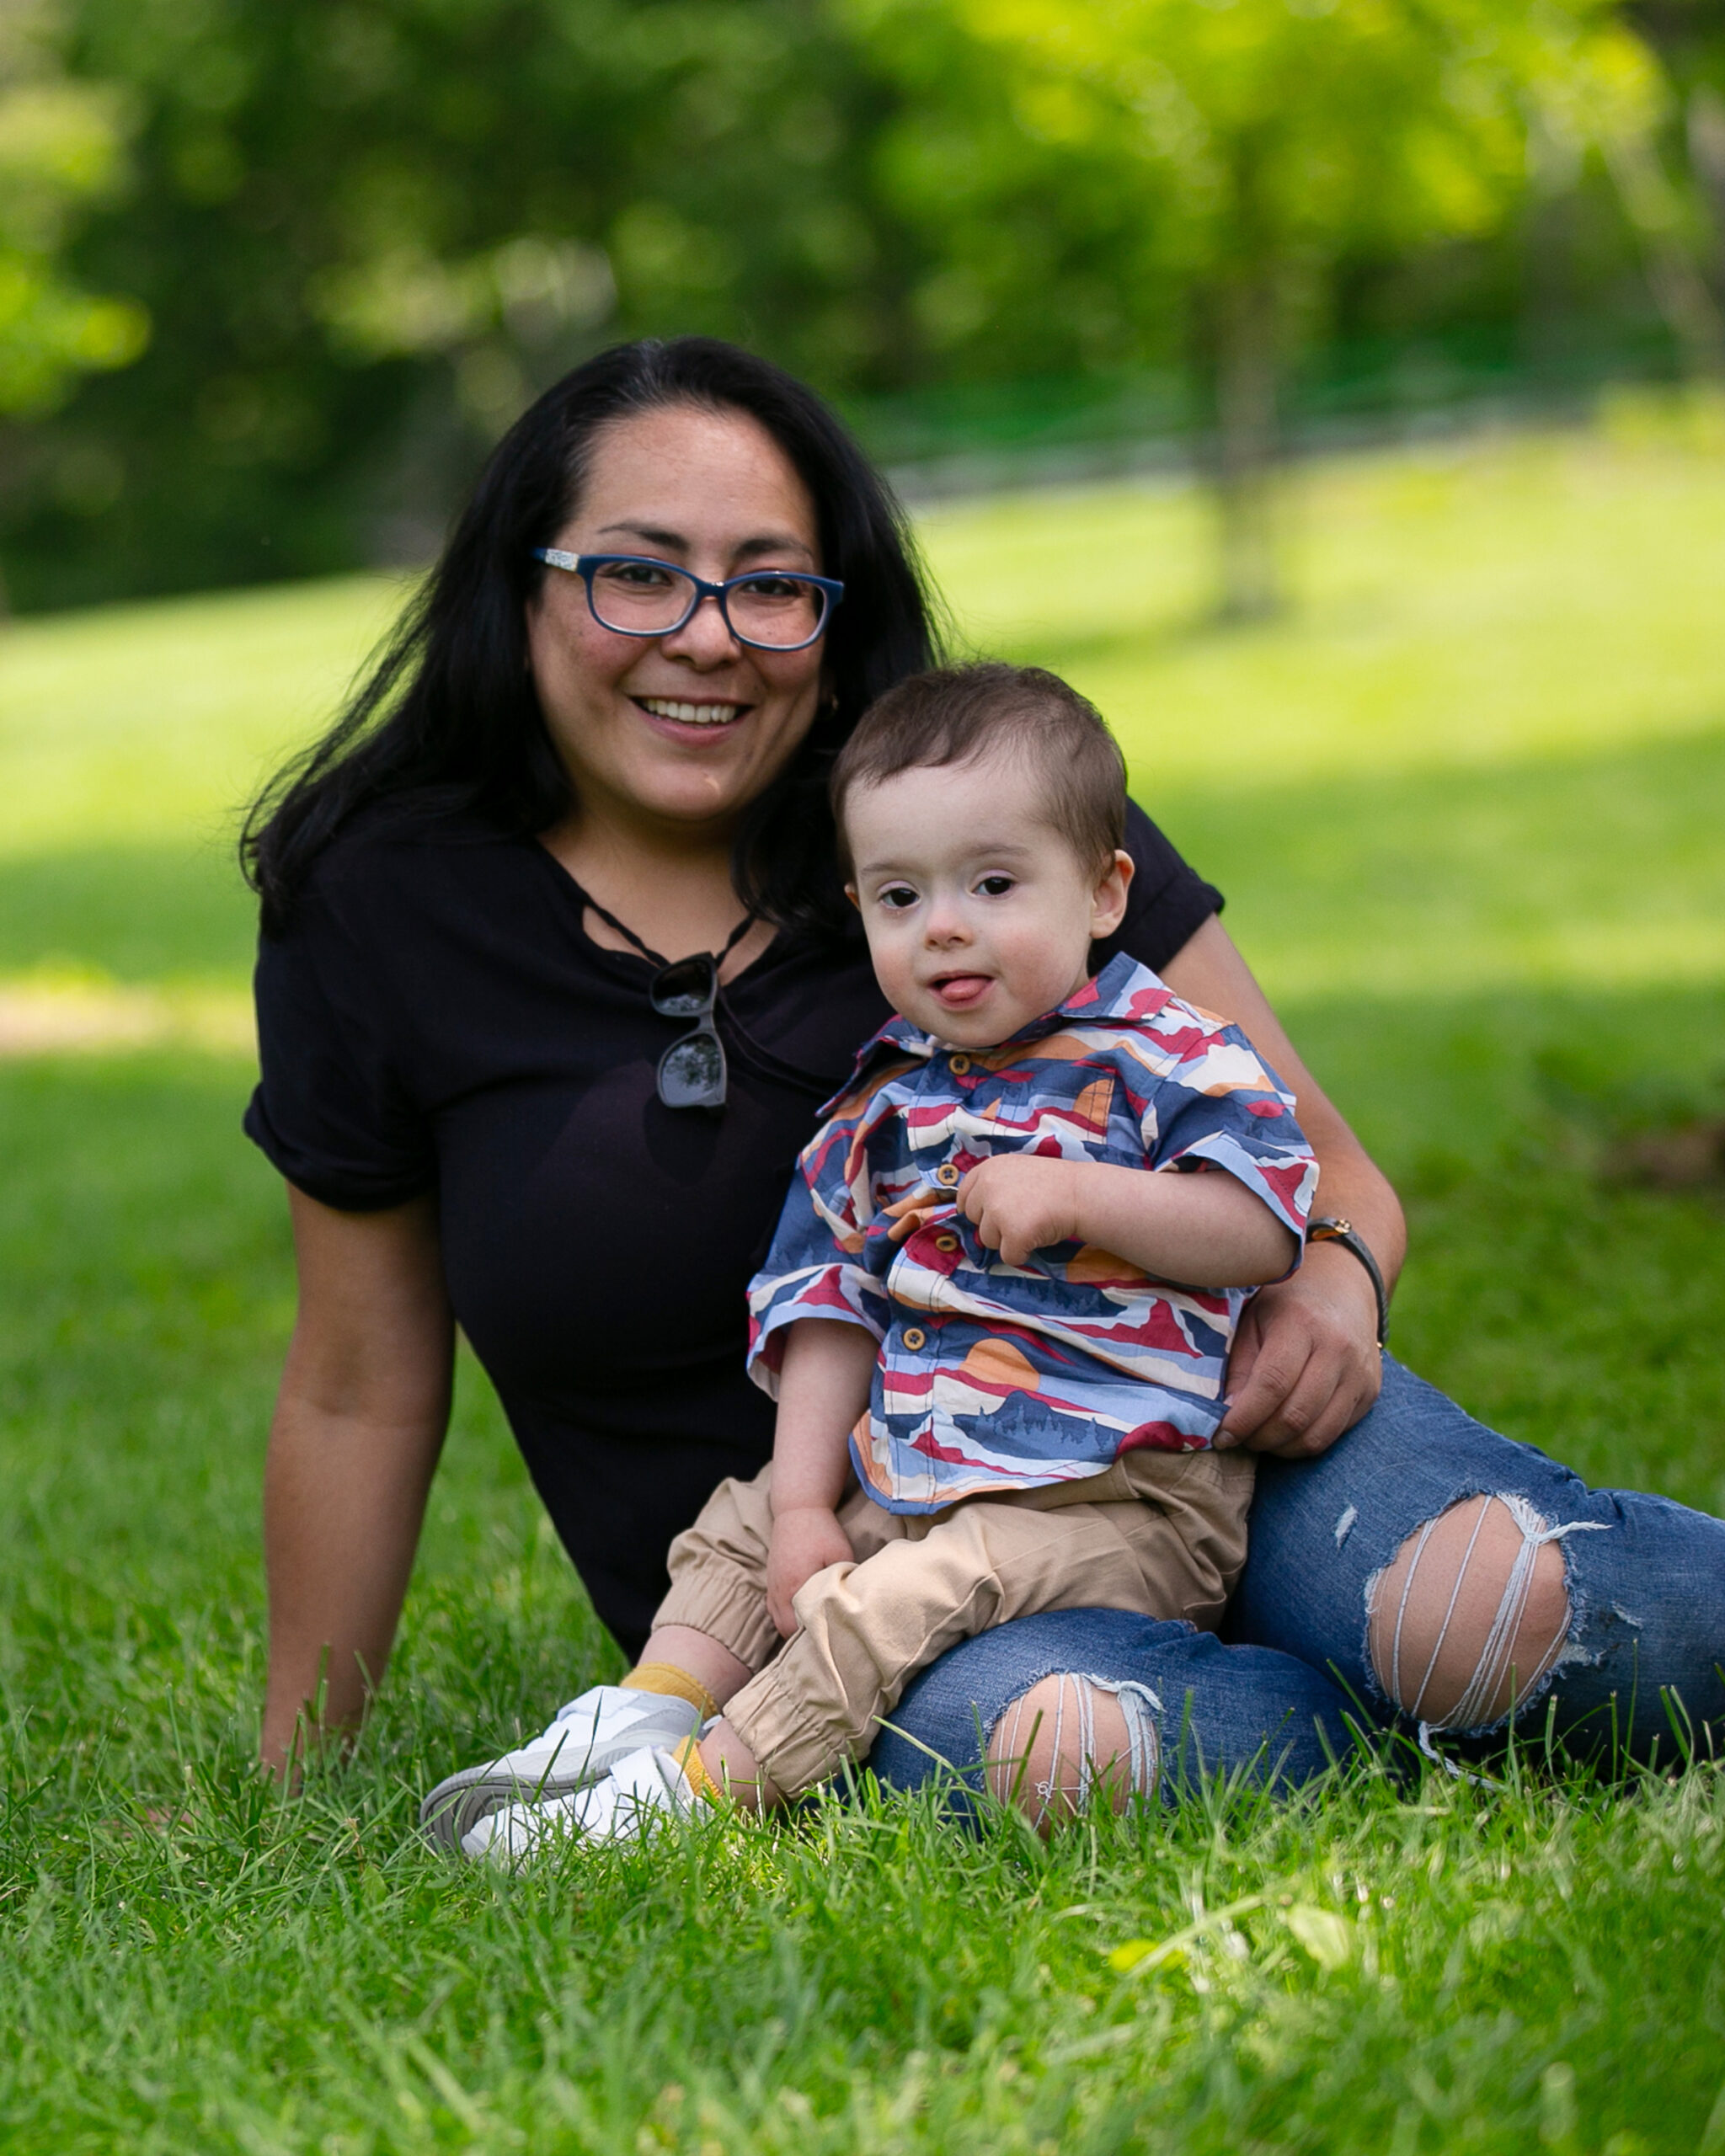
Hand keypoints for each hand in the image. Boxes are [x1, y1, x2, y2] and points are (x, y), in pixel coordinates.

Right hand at [767, 1506, 853, 1637]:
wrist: (797, 1509)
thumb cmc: (821, 1531)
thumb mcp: (840, 1554)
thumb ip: (845, 1580)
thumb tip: (855, 1601)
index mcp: (795, 1585)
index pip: (798, 1627)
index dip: (813, 1637)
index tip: (830, 1640)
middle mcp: (779, 1590)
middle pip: (784, 1629)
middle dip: (801, 1638)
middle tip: (824, 1639)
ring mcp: (772, 1586)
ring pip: (777, 1621)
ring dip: (792, 1628)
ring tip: (813, 1630)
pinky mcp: (771, 1581)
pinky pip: (774, 1609)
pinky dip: (785, 1616)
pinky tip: (801, 1614)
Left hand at [957, 1155, 1082, 1267]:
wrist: (1080, 1193)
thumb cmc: (1053, 1184)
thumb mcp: (1016, 1170)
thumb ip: (993, 1185)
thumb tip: (968, 1208)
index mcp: (987, 1170)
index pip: (964, 1197)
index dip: (977, 1210)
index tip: (990, 1215)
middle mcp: (987, 1188)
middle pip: (975, 1221)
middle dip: (995, 1224)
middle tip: (1022, 1216)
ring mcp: (998, 1212)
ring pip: (989, 1240)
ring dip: (1008, 1239)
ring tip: (1032, 1223)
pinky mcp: (1012, 1234)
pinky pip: (1008, 1256)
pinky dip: (1022, 1252)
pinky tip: (1038, 1236)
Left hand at [1215, 1242, 1383, 1457]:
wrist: (1342, 1287)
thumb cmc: (1285, 1304)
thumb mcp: (1252, 1320)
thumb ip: (1239, 1367)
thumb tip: (1227, 1416)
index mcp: (1302, 1323)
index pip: (1272, 1384)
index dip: (1244, 1418)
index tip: (1221, 1435)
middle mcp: (1338, 1349)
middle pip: (1296, 1415)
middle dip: (1260, 1438)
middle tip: (1238, 1439)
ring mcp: (1359, 1373)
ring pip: (1318, 1434)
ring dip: (1282, 1448)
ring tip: (1259, 1439)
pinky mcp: (1370, 1392)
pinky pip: (1334, 1433)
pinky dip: (1304, 1443)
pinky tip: (1284, 1433)